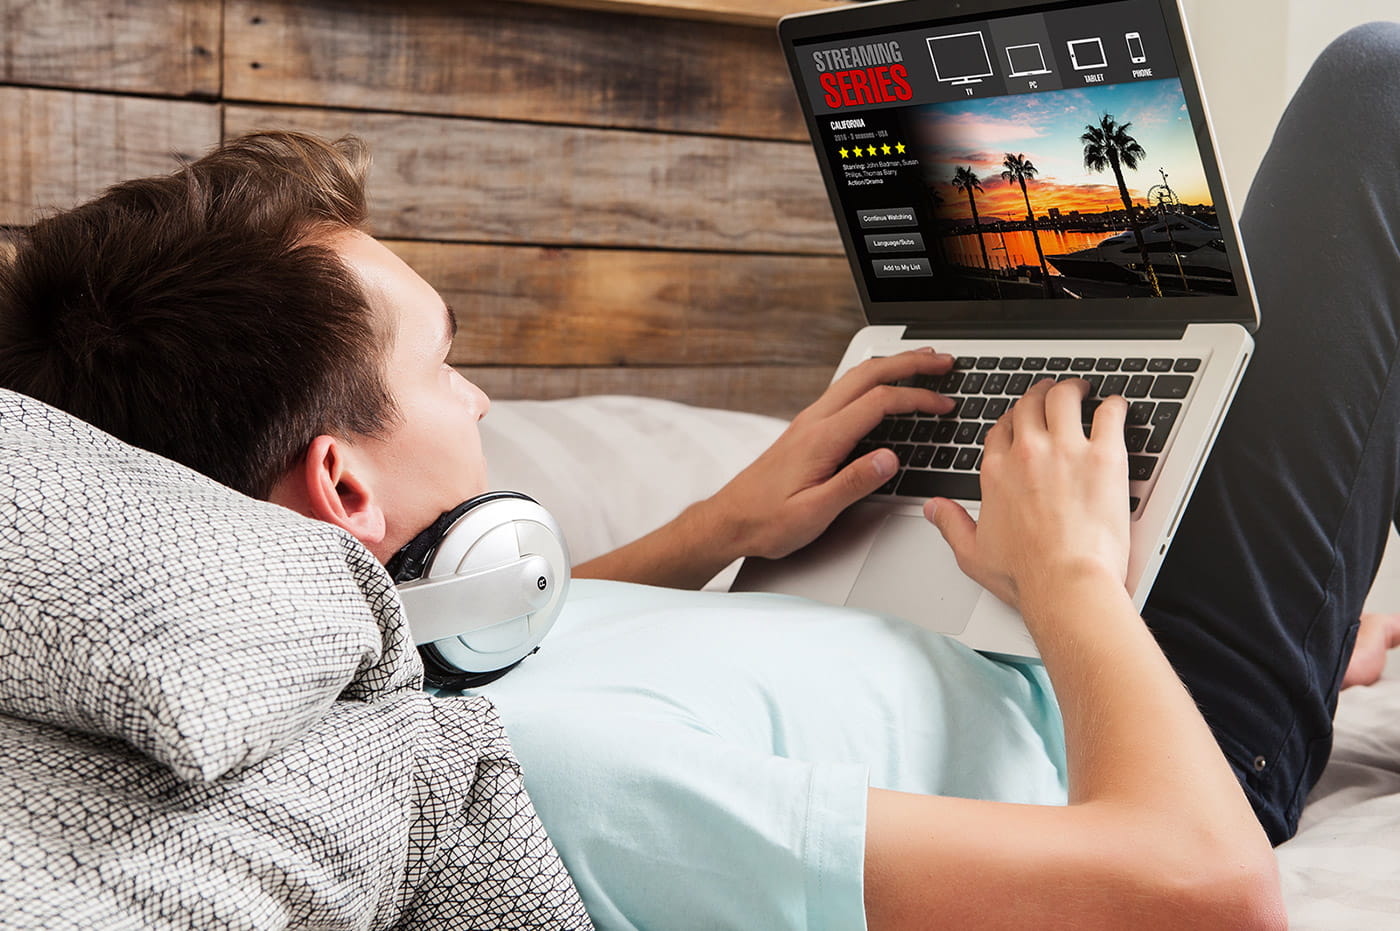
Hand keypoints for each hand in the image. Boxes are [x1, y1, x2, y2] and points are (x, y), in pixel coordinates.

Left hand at [703, 348, 956, 559]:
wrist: (729, 521)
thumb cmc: (766, 520)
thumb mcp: (813, 512)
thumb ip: (853, 483)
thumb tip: (890, 459)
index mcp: (821, 438)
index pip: (878, 402)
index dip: (917, 399)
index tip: (944, 404)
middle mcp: (814, 421)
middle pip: (867, 374)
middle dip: (909, 362)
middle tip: (942, 360)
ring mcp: (808, 421)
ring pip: (855, 378)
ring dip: (891, 366)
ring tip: (921, 362)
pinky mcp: (806, 429)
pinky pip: (845, 392)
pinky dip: (873, 381)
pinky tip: (884, 387)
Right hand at [927, 378, 1130, 613]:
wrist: (1066, 584)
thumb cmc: (1026, 574)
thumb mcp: (972, 553)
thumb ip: (951, 524)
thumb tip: (933, 509)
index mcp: (997, 472)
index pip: (1000, 429)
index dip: (1012, 421)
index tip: (1022, 423)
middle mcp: (1027, 453)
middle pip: (1030, 405)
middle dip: (1041, 395)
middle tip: (1052, 394)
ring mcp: (1065, 450)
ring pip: (1065, 398)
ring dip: (1073, 389)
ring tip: (1082, 390)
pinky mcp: (1103, 456)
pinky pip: (1110, 413)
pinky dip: (1114, 406)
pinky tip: (1115, 407)